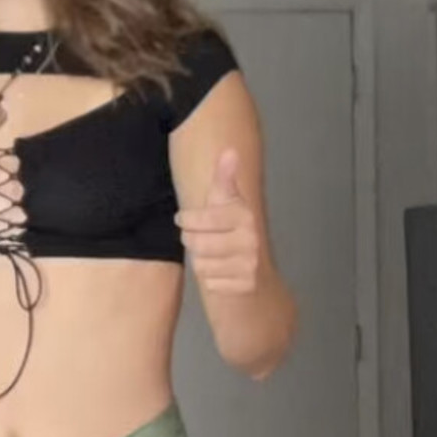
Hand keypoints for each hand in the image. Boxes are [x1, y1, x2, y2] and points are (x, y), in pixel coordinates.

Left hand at [176, 149, 259, 293]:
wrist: (254, 268)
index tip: (182, 219)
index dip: (186, 220)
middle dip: (191, 241)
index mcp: (244, 215)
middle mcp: (250, 240)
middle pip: (197, 244)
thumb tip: (229, 151)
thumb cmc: (232, 228)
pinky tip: (219, 271)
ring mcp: (249, 264)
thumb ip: (224, 178)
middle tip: (194, 238)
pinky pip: (210, 284)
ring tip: (209, 254)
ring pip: (201, 265)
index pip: (201, 219)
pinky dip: (210, 279)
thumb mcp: (227, 201)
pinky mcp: (245, 285)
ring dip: (200, 261)